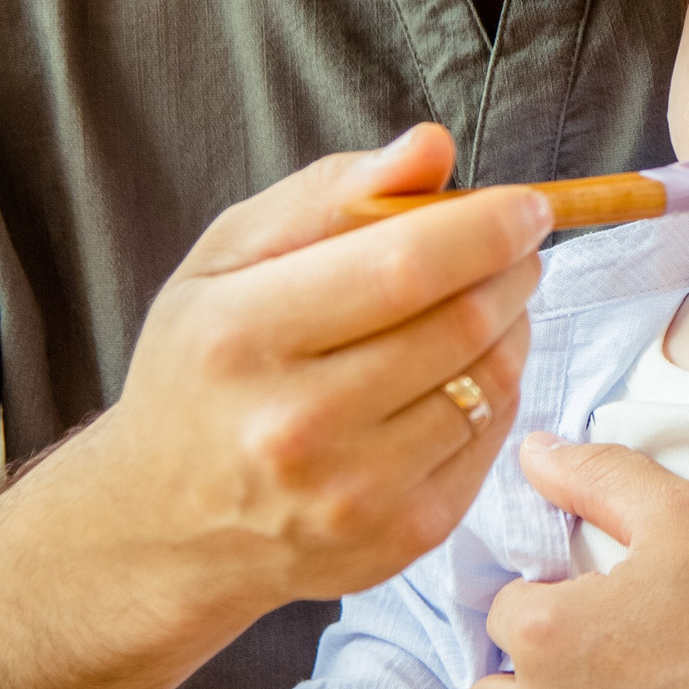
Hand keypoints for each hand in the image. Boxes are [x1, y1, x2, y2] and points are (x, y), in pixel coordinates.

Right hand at [65, 123, 549, 615]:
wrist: (164, 527)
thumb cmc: (200, 371)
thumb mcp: (226, 261)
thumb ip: (329, 194)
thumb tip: (432, 149)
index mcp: (243, 337)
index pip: (405, 266)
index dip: (486, 226)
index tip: (525, 203)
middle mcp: (297, 426)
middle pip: (463, 323)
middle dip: (511, 269)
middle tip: (512, 248)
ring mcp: (355, 494)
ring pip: (491, 382)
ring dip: (512, 326)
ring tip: (484, 303)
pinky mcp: (401, 538)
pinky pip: (490, 440)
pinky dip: (495, 390)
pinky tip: (462, 370)